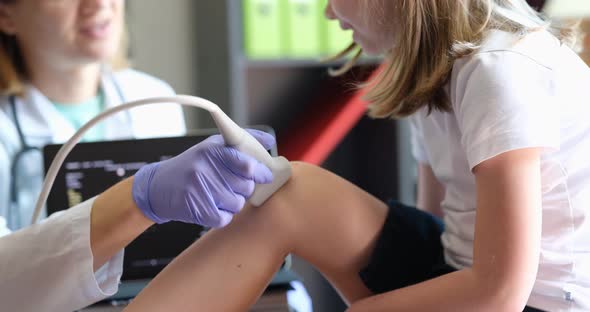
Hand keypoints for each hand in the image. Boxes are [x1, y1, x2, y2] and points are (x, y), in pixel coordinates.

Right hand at [132, 129, 274, 227]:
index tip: (265, 176)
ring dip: (233, 203)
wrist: (158, 186)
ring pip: (237, 204)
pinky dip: (222, 215)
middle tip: (234, 185)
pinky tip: (214, 206)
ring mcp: (198, 188)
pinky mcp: (194, 208)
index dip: (261, 172)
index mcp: (213, 150)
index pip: (247, 164)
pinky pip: (224, 218)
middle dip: (244, 189)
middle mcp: (205, 167)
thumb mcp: (213, 146)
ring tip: (220, 195)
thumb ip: (243, 141)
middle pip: (245, 187)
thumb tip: (269, 141)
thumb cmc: (192, 165)